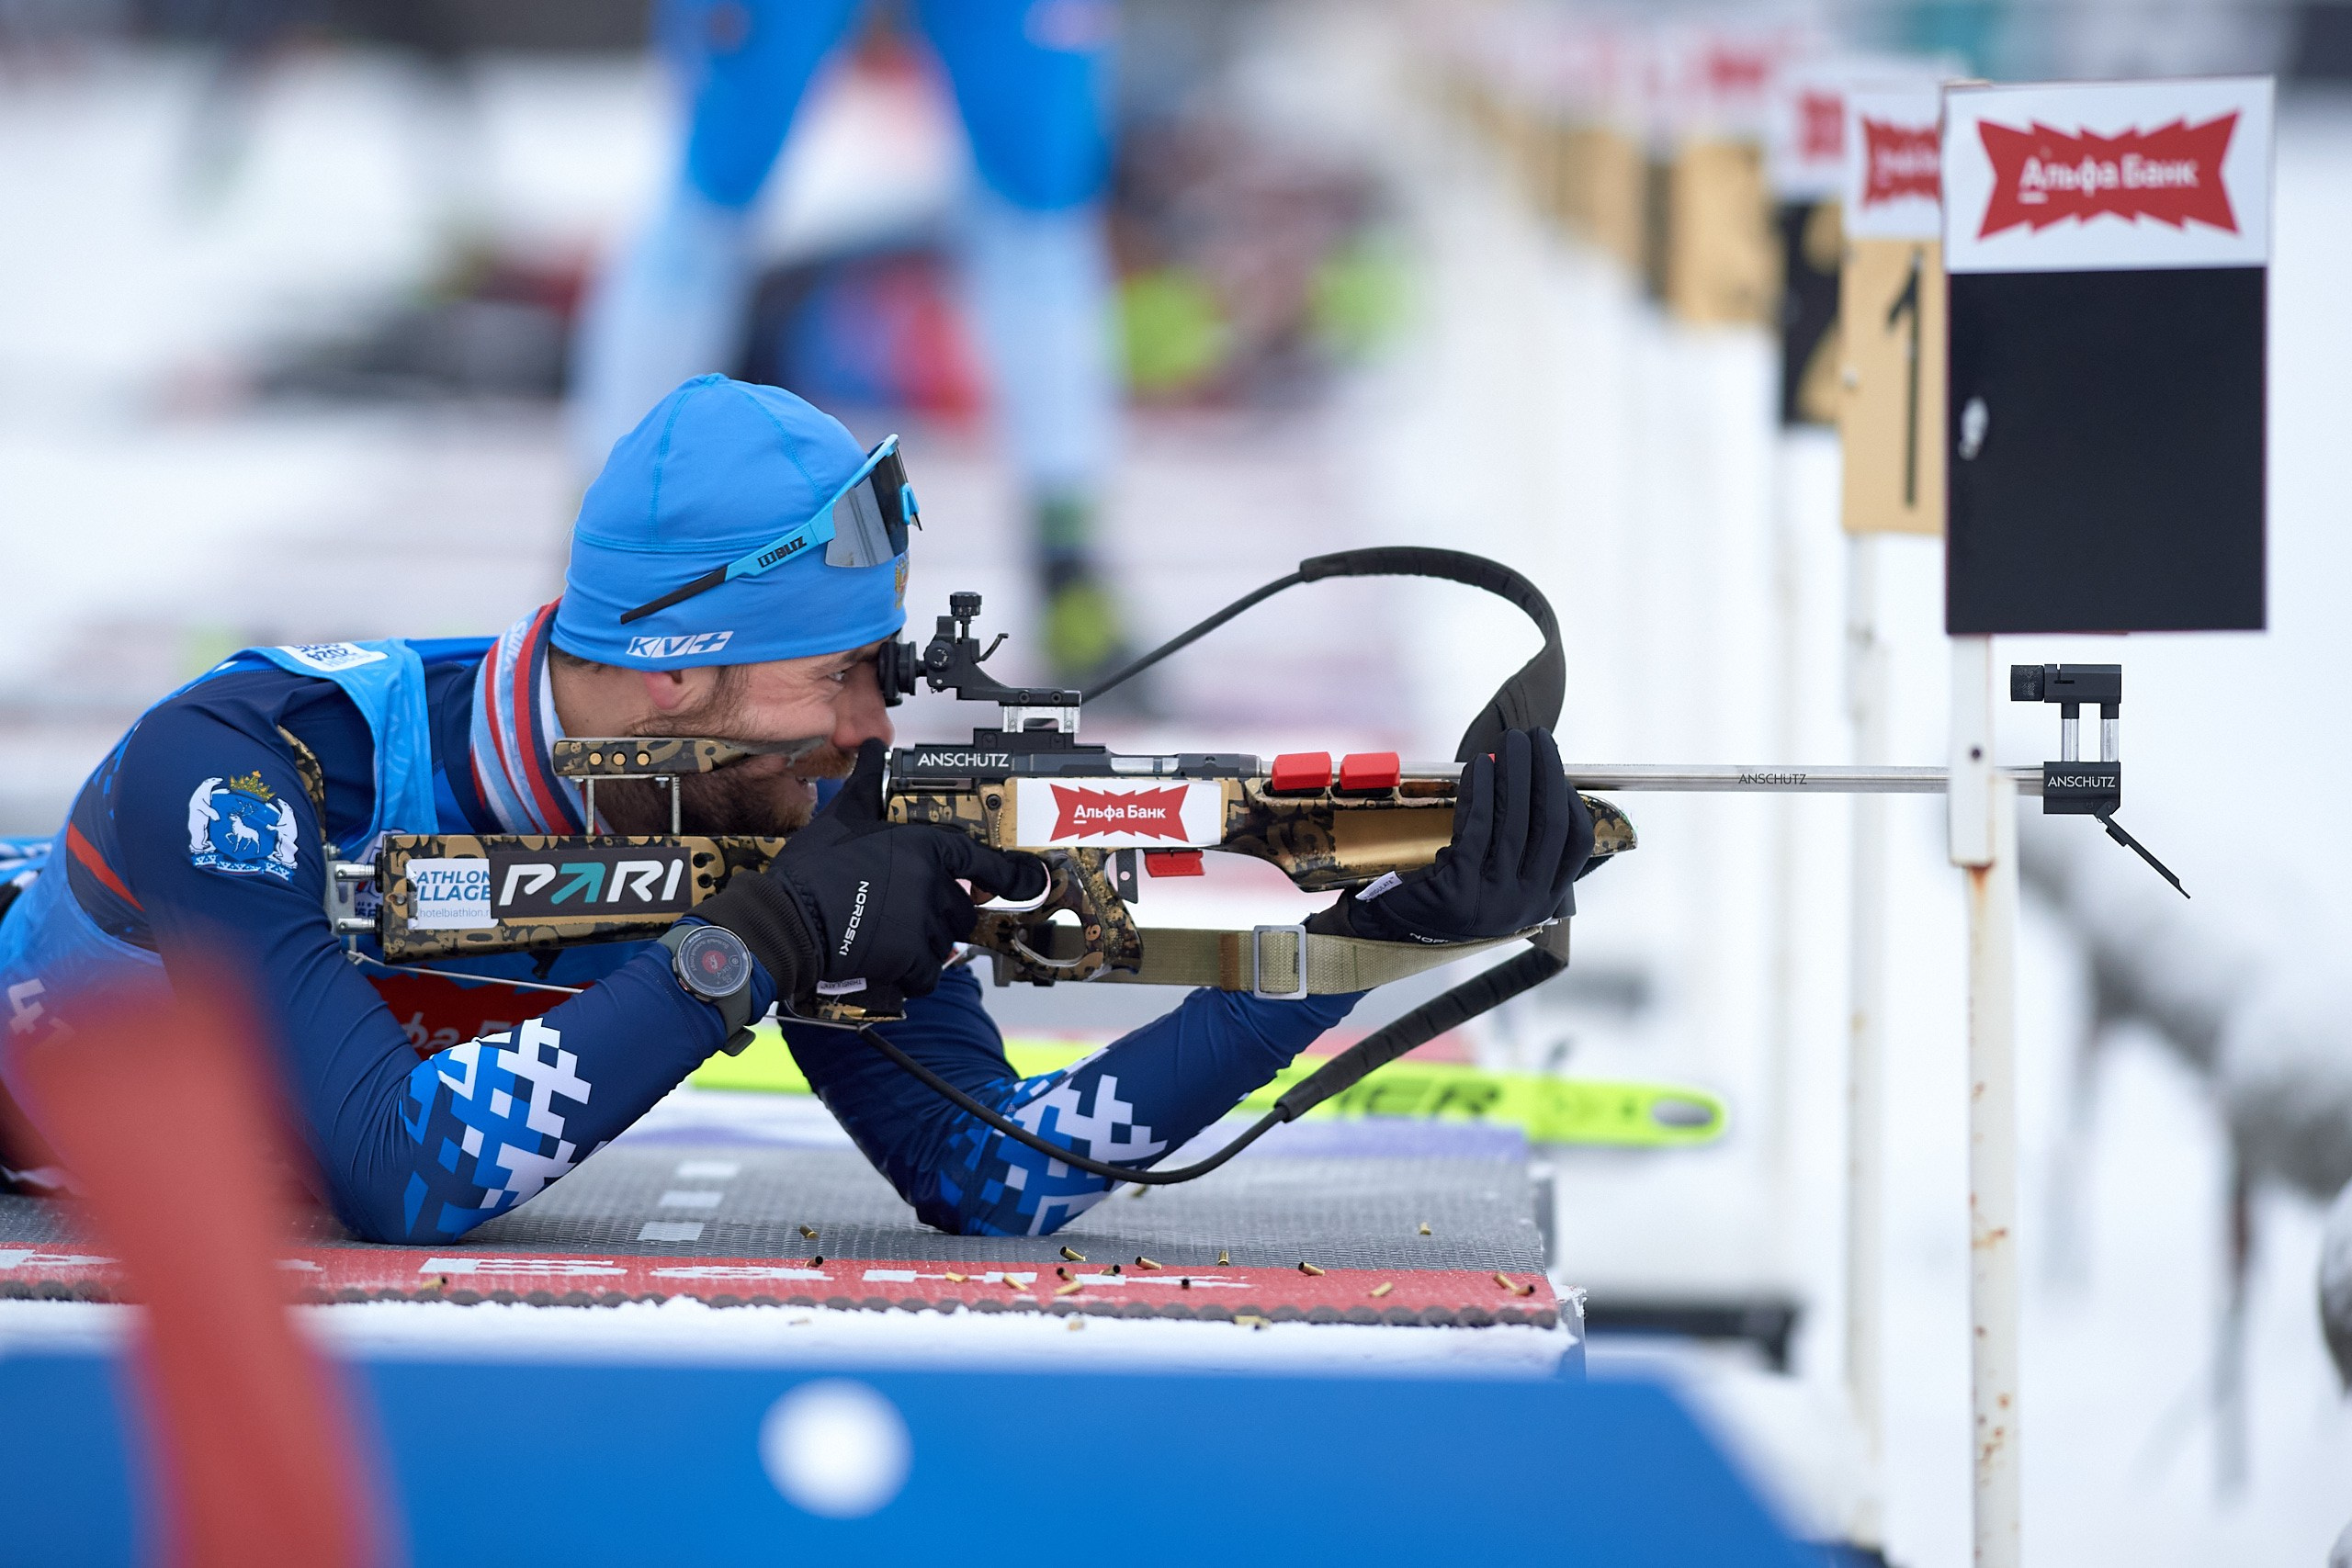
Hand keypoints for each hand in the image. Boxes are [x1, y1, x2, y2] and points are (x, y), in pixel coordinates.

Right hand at [696, 740, 1046, 1003]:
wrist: (789, 920)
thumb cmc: (814, 870)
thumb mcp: (844, 815)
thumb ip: (869, 782)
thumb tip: (874, 747)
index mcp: (925, 848)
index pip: (984, 862)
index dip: (1013, 875)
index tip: (1032, 881)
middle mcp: (933, 885)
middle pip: (962, 907)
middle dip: (941, 912)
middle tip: (905, 912)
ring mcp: (925, 924)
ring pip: (946, 941)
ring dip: (927, 942)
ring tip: (890, 933)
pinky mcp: (911, 959)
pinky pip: (930, 973)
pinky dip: (915, 973)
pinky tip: (892, 963)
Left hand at [1309, 727, 1591, 944]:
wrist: (1390, 929)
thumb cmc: (1446, 892)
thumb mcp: (1495, 877)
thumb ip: (1520, 844)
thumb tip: (1535, 775)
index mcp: (1542, 901)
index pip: (1576, 844)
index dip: (1571, 799)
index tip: (1558, 766)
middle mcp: (1524, 904)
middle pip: (1548, 825)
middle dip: (1545, 772)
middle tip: (1536, 736)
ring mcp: (1492, 900)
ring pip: (1514, 821)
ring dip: (1514, 772)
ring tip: (1511, 741)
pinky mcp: (1458, 889)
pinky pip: (1477, 827)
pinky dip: (1481, 790)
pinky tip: (1478, 765)